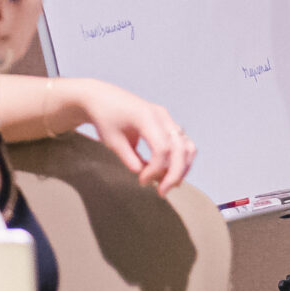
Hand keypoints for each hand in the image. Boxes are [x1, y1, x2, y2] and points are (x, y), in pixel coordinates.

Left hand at [67, 79, 196, 192]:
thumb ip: (130, 159)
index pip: (162, 148)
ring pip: (187, 146)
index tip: (142, 181)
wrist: (102, 98)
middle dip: (174, 174)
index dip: (155, 170)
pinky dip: (180, 160)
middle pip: (180, 149)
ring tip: (167, 183)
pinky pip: (182, 143)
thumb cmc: (104, 118)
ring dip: (181, 168)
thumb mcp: (112, 141)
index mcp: (146, 117)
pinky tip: (167, 173)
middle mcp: (161, 115)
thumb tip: (145, 174)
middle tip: (161, 192)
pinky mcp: (167, 123)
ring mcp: (166, 118)